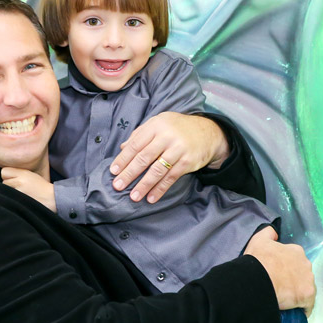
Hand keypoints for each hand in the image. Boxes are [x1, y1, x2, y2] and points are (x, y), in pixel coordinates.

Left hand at [1, 167, 55, 210]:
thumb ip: (18, 173)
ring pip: (5, 191)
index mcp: (23, 173)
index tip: (13, 179)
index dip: (7, 176)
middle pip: (3, 182)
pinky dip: (13, 199)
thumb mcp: (31, 175)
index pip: (4, 171)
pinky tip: (21, 199)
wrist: (52, 198)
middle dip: (9, 185)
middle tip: (19, 188)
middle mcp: (20, 181)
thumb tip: (5, 175)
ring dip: (11, 193)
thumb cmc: (41, 187)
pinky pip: (10, 199)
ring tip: (21, 194)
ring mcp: (19, 191)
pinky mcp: (19, 200)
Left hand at [109, 112, 228, 202]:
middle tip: (118, 186)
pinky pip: (171, 177)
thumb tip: (123, 148)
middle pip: (144, 157)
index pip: (135, 144)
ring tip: (134, 196)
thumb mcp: (159, 124)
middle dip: (129, 173)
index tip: (114, 171)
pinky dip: (160, 189)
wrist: (208, 132)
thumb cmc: (178, 128)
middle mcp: (166, 136)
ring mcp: (178, 149)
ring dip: (144, 185)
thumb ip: (140, 135)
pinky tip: (151, 197)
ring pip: (157, 170)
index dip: (123, 159)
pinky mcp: (188, 161)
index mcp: (156, 125)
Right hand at [243, 227, 314, 315]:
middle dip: (295, 281)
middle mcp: (306, 264)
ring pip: (306, 289)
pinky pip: (307, 305)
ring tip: (286, 302)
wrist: (258, 279)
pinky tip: (294, 312)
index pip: (296, 261)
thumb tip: (274, 231)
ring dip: (299, 295)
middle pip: (303, 275)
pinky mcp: (308, 295)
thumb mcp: (259, 240)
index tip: (279, 276)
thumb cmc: (258, 260)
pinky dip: (302, 309)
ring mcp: (308, 279)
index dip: (288, 269)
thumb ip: (268, 232)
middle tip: (281, 288)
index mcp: (296, 251)